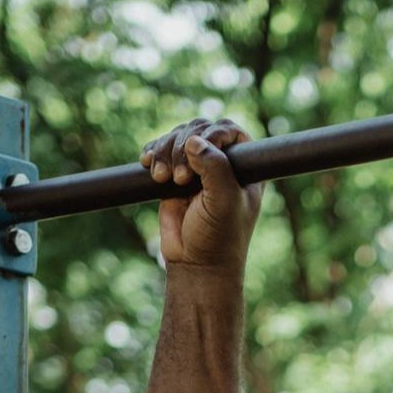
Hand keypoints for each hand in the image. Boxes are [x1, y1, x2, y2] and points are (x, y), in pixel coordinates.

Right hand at [141, 118, 262, 272]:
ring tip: (162, 178)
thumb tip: (195, 141)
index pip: (230, 131)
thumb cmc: (219, 236)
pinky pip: (161, 150)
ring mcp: (197, 168)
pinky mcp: (173, 176)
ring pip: (177, 138)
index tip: (201, 150)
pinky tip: (147, 162)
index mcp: (245, 167)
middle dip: (183, 145)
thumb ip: (215, 168)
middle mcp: (223, 163)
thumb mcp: (224, 202)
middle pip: (199, 129)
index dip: (213, 133)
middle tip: (179, 178)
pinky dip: (153, 153)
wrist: (195, 262)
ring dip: (165, 151)